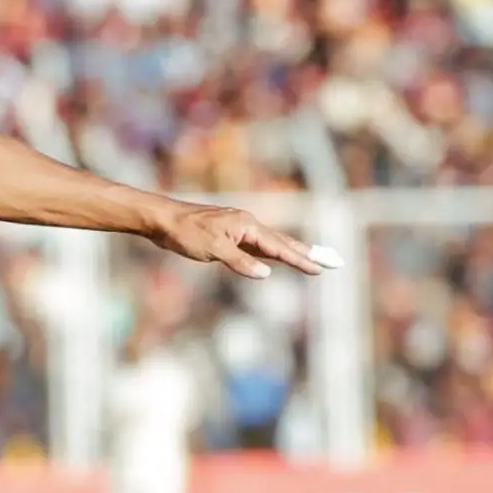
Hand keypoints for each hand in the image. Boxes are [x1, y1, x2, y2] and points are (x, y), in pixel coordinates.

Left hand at [152, 202, 328, 279]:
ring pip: (269, 243)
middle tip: (331, 262)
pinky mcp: (226, 235)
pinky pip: (254, 245)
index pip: (279, 246)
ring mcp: (237, 229)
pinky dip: (268, 253)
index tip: (321, 268)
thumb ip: (240, 262)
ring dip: (289, 252)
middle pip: (281, 241)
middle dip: (305, 253)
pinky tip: (272, 258)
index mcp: (247, 225)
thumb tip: (266, 273)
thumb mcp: (214, 250)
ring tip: (310, 260)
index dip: (301, 259)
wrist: (162, 219)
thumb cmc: (185, 232)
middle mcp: (246, 224)